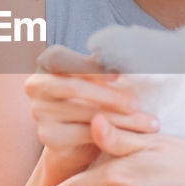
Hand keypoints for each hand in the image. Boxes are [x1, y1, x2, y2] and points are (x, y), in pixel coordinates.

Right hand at [24, 46, 159, 185]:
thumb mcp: (96, 78)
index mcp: (46, 62)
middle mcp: (35, 85)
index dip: (87, 66)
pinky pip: (86, 134)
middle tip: (137, 104)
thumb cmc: (92, 97)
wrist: (78, 138)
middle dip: (110, 96)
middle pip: (73, 87)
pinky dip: (114, 135)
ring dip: (122, 119)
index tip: (117, 75)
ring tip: (149, 123)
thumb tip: (124, 47)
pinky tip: (135, 137)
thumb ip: (102, 64)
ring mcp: (39, 112)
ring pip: (85, 114)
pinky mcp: (48, 137)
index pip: (60, 58)